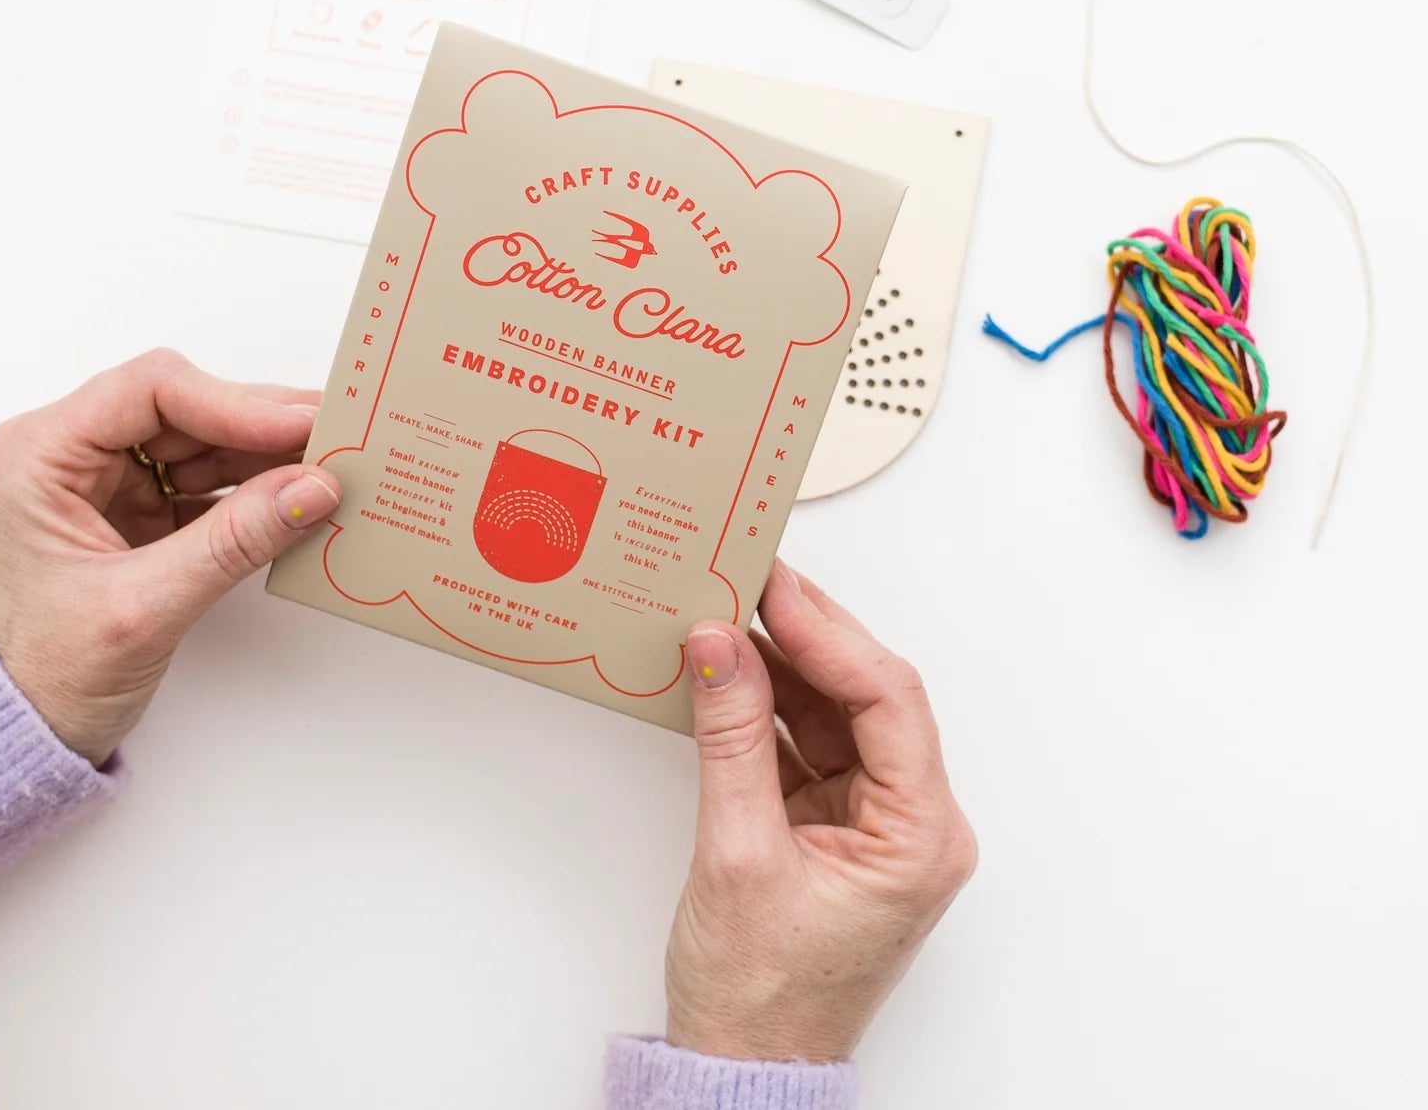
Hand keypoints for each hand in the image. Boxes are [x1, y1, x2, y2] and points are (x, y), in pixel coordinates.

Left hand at [0, 348, 340, 767]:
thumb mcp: (145, 607)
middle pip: (189, 408)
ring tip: (333, 465)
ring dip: (271, 455)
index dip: (234, 403)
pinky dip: (261, 488)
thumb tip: (312, 488)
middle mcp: (73, 453)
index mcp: (40, 456)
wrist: (22, 730)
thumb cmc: (42, 673)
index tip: (299, 428)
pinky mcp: (143, 507)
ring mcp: (110, 479)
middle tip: (339, 436)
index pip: (151, 391)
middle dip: (265, 425)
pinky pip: (213, 478)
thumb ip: (233, 542)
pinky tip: (302, 495)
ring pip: (208, 439)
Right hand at [665, 562, 975, 1062]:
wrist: (741, 1066)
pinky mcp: (835, 824)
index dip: (831, 636)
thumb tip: (719, 646)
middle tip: (754, 579)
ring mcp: (874, 821)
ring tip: (731, 613)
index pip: (889, 702)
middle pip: (869, 696)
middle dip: (809, 636)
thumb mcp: (738, 854)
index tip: (776, 590)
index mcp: (920, 837)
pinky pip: (806, 742)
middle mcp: (912, 822)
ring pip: (836, 712)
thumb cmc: (760, 996)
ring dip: (782, 665)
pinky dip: (766, 707)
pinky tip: (730, 672)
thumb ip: (731, 739)